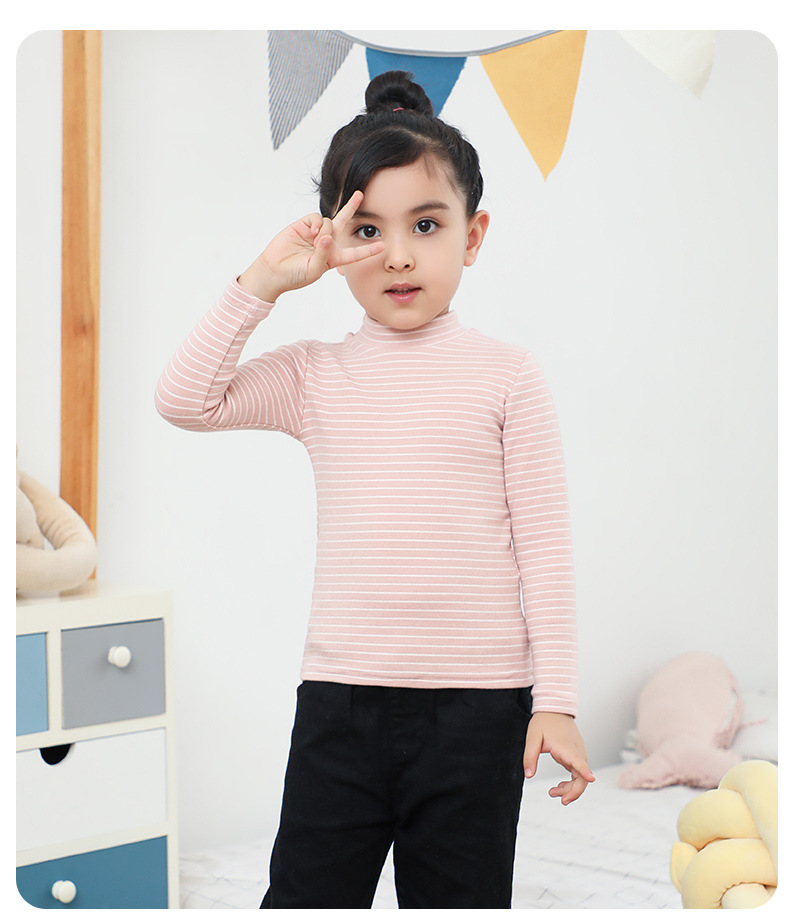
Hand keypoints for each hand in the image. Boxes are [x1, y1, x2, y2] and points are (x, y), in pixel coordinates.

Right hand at [238, 191, 383, 301]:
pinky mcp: (304, 225)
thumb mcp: (313, 270)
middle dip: (351, 207)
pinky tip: (312, 233)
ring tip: (315, 241)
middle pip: (344, 223)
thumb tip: (326, 236)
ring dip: (326, 230)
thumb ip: (323, 255)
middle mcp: (327, 243)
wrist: (273, 270)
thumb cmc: (295, 276)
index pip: (354, 253)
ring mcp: (315, 233)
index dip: (367, 250)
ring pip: (330, 222)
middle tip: (360, 194)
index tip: (382, 246)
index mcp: (334, 258)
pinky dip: (317, 224)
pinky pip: (317, 218)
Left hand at [523, 712, 595, 804]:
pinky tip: (560, 786)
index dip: (585, 771)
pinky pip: (578, 772)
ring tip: (553, 792)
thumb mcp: (532, 737)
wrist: (554, 708)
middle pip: (583, 776)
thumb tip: (528, 775)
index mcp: (566, 746)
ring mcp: (579, 753)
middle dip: (574, 791)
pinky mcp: (577, 755)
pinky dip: (571, 782)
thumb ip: (529, 757)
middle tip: (560, 800)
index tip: (591, 778)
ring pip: (581, 777)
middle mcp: (577, 751)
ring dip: (571, 788)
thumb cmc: (544, 721)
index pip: (578, 760)